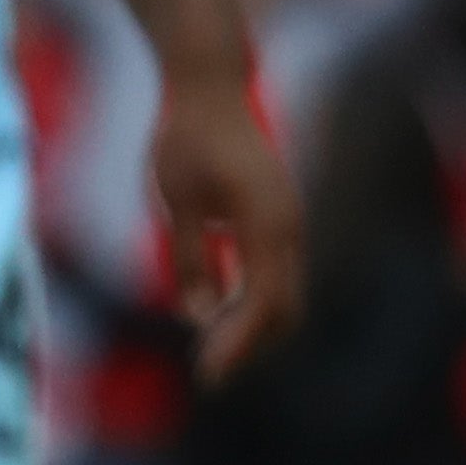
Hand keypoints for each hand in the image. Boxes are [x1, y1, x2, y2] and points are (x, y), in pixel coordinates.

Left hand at [151, 71, 303, 382]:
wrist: (210, 88)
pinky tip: (217, 313)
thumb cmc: (188, 138)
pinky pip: (277, 272)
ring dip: (253, 327)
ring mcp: (288, 222)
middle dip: (249, 347)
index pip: (262, 304)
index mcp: (267, 223)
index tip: (208, 376)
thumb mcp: (177, 200)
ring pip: (285, 294)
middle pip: (284, 309)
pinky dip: (254, 301)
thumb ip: (190, 258)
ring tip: (211, 352)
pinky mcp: (279, 217)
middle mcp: (288, 226)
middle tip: (207, 374)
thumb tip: (196, 316)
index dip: (237, 346)